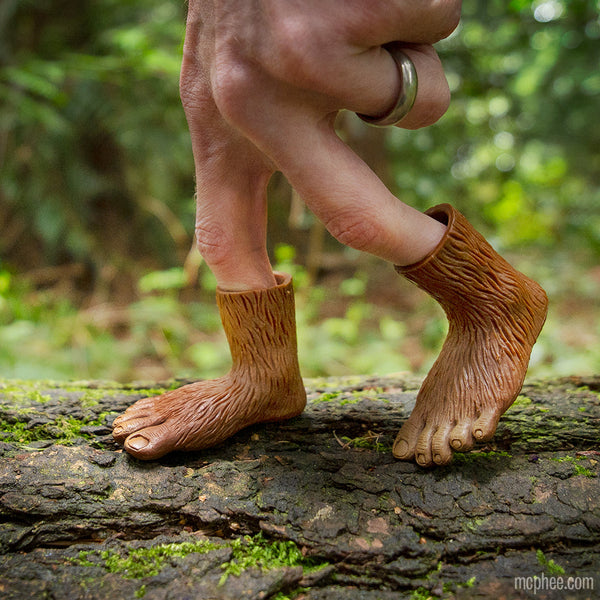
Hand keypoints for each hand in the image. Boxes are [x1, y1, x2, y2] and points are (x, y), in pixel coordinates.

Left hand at [180, 0, 461, 288]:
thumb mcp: (229, 66)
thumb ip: (263, 130)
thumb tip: (311, 200)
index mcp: (221, 122)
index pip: (224, 232)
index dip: (251, 292)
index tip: (272, 343)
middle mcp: (252, 101)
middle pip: (353, 215)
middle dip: (407, 240)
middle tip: (433, 243)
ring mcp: (304, 58)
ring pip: (419, 102)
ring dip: (414, 61)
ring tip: (362, 10)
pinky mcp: (357, 10)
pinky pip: (440, 28)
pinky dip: (423, 7)